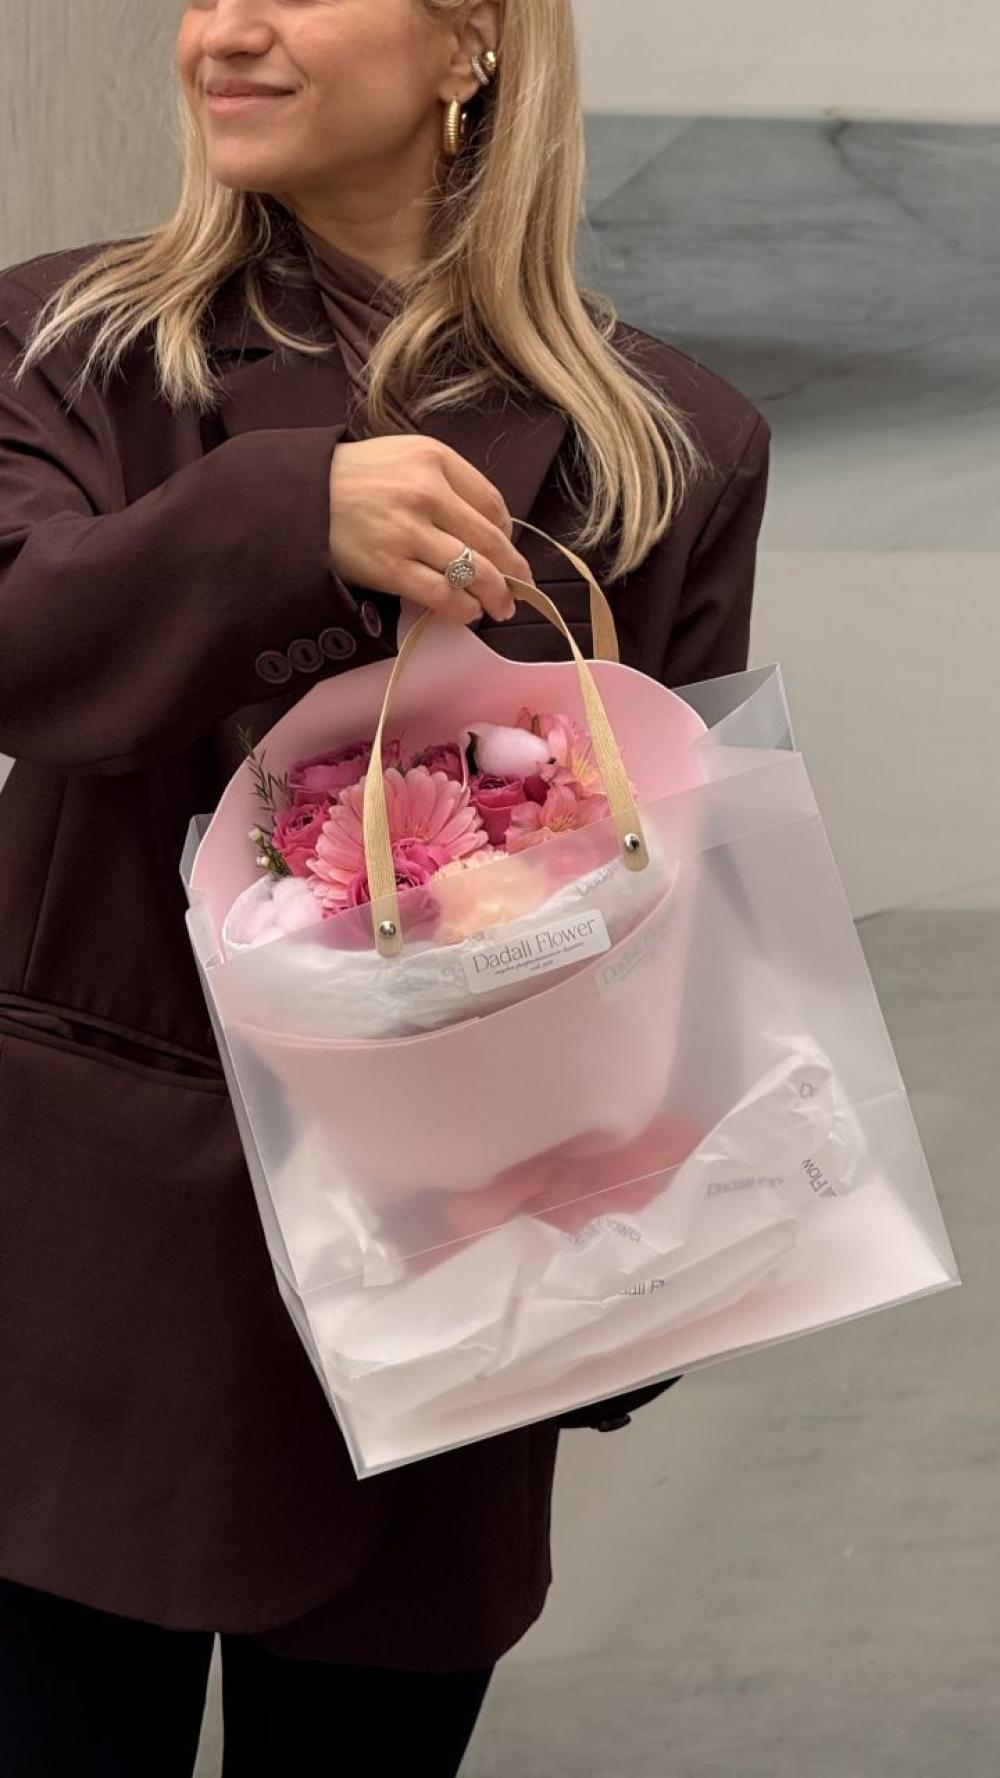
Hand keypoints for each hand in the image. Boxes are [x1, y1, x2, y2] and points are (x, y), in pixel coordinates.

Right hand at [327, 435, 536, 625]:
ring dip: (494, 596)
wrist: (299, 495)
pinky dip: (462, 608)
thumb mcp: (404, 456)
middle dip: (513, 573)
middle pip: (490, 542)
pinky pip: (442, 595)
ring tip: (498, 607)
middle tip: (520, 589)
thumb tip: (487, 527)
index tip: (506, 551)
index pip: (493, 504)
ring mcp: (408, 533)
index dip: (507, 534)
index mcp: (435, 460)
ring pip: (473, 572)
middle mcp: (427, 493)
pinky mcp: (390, 567)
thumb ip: (447, 481)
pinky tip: (467, 612)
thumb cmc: (354, 477)